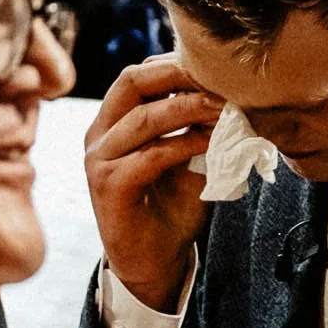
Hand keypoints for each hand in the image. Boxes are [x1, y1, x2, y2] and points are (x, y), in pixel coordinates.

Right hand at [84, 56, 225, 310]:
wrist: (154, 263)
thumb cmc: (171, 208)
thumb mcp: (187, 157)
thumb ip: (195, 125)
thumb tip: (227, 91)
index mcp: (113, 122)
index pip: (138, 75)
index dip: (174, 64)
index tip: (216, 65)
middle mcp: (99, 134)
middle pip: (131, 82)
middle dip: (176, 73)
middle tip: (218, 77)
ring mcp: (100, 160)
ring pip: (143, 117)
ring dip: (189, 108)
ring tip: (225, 107)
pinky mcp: (110, 187)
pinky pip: (150, 155)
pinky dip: (185, 144)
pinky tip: (212, 142)